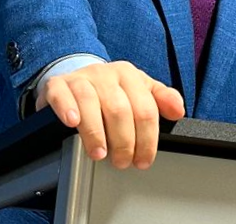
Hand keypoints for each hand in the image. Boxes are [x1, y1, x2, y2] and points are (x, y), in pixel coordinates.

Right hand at [34, 61, 185, 169]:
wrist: (77, 79)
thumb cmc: (111, 91)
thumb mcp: (140, 92)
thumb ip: (162, 100)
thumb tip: (178, 110)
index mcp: (129, 75)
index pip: (145, 109)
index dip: (147, 140)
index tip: (143, 159)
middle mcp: (105, 74)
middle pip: (119, 109)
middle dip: (123, 142)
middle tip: (122, 161)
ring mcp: (80, 78)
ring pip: (90, 102)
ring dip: (96, 133)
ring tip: (100, 153)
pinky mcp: (58, 85)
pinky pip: (61, 94)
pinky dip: (67, 109)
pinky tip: (72, 123)